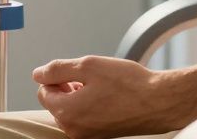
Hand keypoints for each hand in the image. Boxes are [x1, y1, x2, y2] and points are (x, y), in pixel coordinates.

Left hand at [33, 56, 178, 137]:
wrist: (158, 102)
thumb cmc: (127, 83)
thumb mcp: (89, 65)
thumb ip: (58, 69)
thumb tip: (38, 73)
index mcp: (66, 112)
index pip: (43, 91)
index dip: (58, 76)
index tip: (77, 71)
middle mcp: (73, 129)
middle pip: (56, 103)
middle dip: (67, 87)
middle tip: (91, 78)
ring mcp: (87, 136)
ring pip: (70, 111)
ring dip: (79, 96)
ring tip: (102, 87)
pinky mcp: (99, 136)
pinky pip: (84, 119)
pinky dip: (90, 106)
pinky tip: (108, 97)